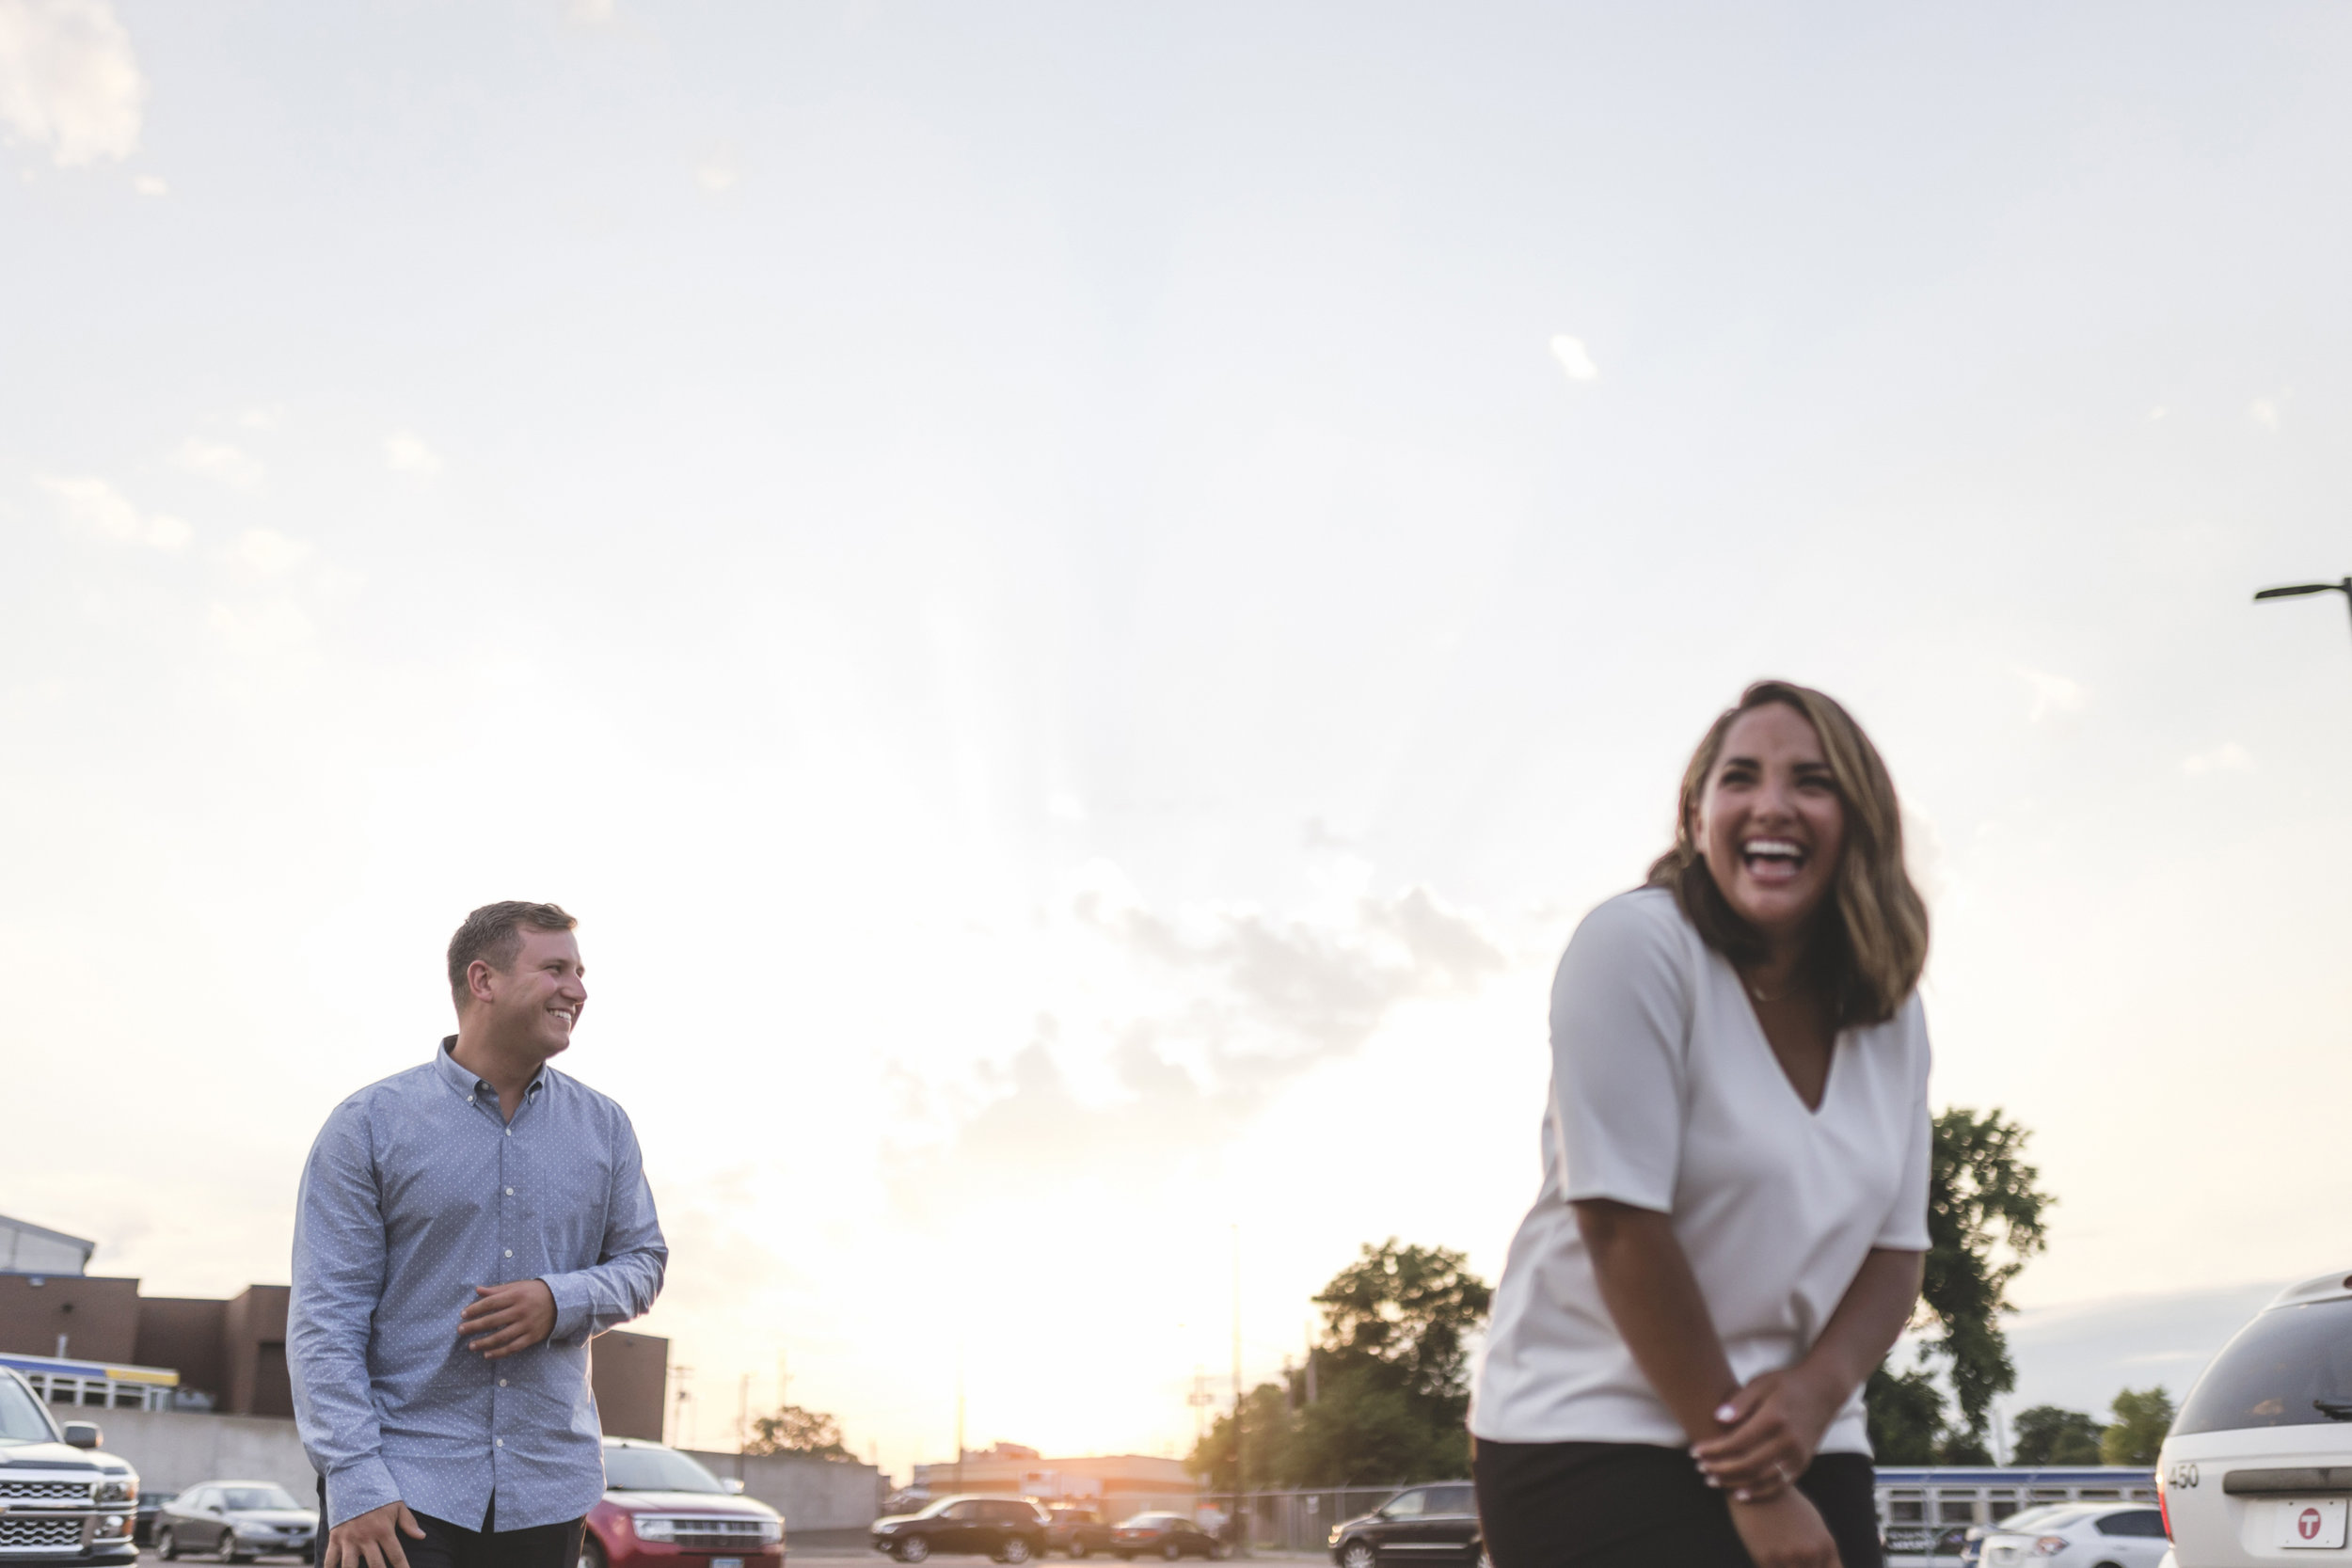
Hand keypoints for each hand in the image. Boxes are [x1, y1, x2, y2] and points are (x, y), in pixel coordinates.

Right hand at [324, 1501, 424, 1567]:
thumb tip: (422, 1537)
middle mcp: (366, 1537)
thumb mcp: (397, 1505)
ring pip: (350, 1567)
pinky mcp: (335, 1538)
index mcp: (384, 1530)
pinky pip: (330, 1559)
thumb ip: (408, 1522)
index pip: (396, 1556)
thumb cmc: (378, 1494)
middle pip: (375, 1566)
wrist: (353, 1479)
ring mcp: (349, 1539)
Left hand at [459, 1279, 556, 1358]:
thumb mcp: (518, 1286)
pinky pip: (513, 1347)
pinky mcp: (532, 1337)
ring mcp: (527, 1325)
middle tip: (460, 1330)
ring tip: (471, 1346)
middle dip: (474, 1326)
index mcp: (516, 1295)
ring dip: (484, 1342)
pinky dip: (499, 1352)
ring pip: (501, 1337)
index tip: (463, 1314)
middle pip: (493, 1321)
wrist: (562, 1302)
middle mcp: (520, 1311)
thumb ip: (497, 1289)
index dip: (475, 1309)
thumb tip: (478, 1290)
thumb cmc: (535, 1292)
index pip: (490, 1303)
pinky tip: (487, 1354)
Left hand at [1693, 1368, 1837, 1498]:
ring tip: (1712, 1480)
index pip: (1738, 1441)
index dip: (1714, 1450)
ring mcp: (1797, 1455)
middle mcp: (1788, 1440)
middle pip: (1748, 1464)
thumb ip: (1740, 1401)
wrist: (1823, 1391)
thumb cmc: (1786, 1384)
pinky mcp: (1803, 1464)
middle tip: (1699, 1468)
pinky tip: (1739, 1493)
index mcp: (1775, 1418)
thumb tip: (1718, 1418)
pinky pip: (1779, 1485)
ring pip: (1762, 1479)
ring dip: (1734, 1483)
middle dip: (1720, 1469)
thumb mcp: (1761, 1382)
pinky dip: (1758, 1492)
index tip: (1694, 1451)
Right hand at [1726, 1488, 1839, 1567]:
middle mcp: (1810, 1553)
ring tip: (1780, 1555)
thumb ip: (1821, 1548)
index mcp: (1825, 1544)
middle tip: (1793, 1559)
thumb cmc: (1785, 1503)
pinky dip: (1772, 1567)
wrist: (1755, 1482)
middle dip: (1802, 1567)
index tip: (1813, 1566)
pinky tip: (1768, 1557)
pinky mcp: (1765, 1558)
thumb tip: (1823, 1566)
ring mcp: (1788, 1557)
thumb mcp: (1813, 1523)